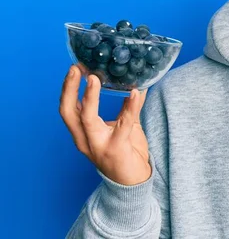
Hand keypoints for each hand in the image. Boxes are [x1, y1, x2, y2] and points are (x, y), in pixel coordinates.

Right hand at [59, 65, 151, 185]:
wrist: (134, 182)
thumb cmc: (127, 153)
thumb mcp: (123, 127)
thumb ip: (127, 108)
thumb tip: (137, 84)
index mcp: (82, 133)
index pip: (68, 108)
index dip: (68, 88)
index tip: (75, 68)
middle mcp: (85, 140)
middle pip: (68, 112)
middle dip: (69, 89)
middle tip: (76, 69)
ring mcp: (98, 146)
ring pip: (87, 119)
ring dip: (89, 98)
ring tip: (95, 79)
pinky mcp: (116, 149)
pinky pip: (123, 125)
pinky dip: (130, 107)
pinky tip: (135, 93)